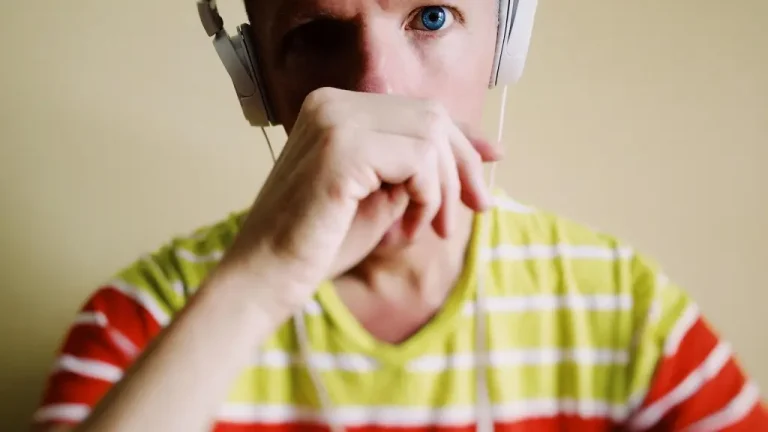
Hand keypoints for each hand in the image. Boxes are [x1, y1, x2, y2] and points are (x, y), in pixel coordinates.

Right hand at [221, 87, 499, 310]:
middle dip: (463, 165)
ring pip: (431, 136)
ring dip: (443, 189)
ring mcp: (335, 121)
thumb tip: (476, 152)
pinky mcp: (342, 149)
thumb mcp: (381, 198)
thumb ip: (416, 169)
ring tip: (428, 231)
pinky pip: (419, 160)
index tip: (495, 158)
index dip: (463, 135)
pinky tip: (407, 231)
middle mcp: (332, 102)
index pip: (418, 110)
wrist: (265, 278)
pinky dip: (428, 197)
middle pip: (432, 117)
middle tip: (474, 210)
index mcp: (335, 107)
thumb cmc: (319, 245)